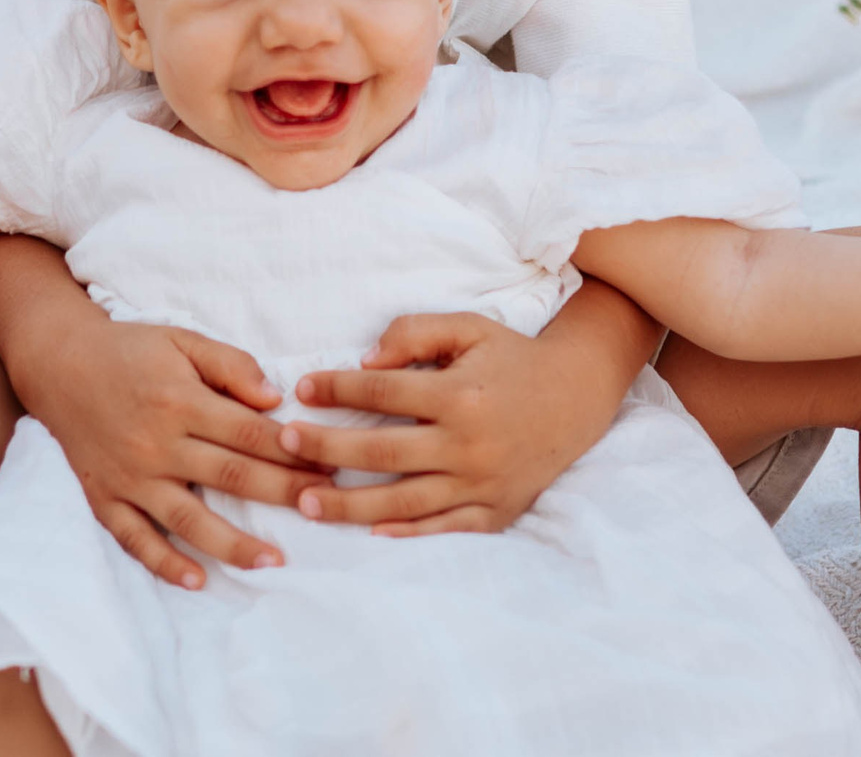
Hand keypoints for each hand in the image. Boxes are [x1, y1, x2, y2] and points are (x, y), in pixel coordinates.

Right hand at [4, 312, 324, 589]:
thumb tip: (276, 399)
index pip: (250, 433)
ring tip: (274, 561)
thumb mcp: (183, 340)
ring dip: (233, 544)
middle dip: (283, 494)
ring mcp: (130, 477)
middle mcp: (157, 444)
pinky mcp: (105, 498)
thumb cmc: (130, 350)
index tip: (329, 465)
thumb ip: (231, 365)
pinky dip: (164, 563)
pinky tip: (197, 580)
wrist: (59, 363)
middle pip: (231, 477)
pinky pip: (135, 539)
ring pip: (188, 519)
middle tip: (323, 509)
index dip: (293, 451)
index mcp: (181, 401)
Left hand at [281, 312, 618, 537]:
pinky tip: (368, 530)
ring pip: (404, 500)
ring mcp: (482, 483)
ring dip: (350, 505)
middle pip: (381, 452)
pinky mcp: (495, 511)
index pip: (382, 394)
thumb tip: (365, 362)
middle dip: (325, 450)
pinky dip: (405, 533)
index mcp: (459, 394)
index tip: (301, 390)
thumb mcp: (468, 328)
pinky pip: (443, 528)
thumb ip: (414, 333)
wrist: (576, 396)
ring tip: (306, 502)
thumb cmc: (512, 358)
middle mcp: (468, 443)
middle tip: (284, 445)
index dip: (336, 390)